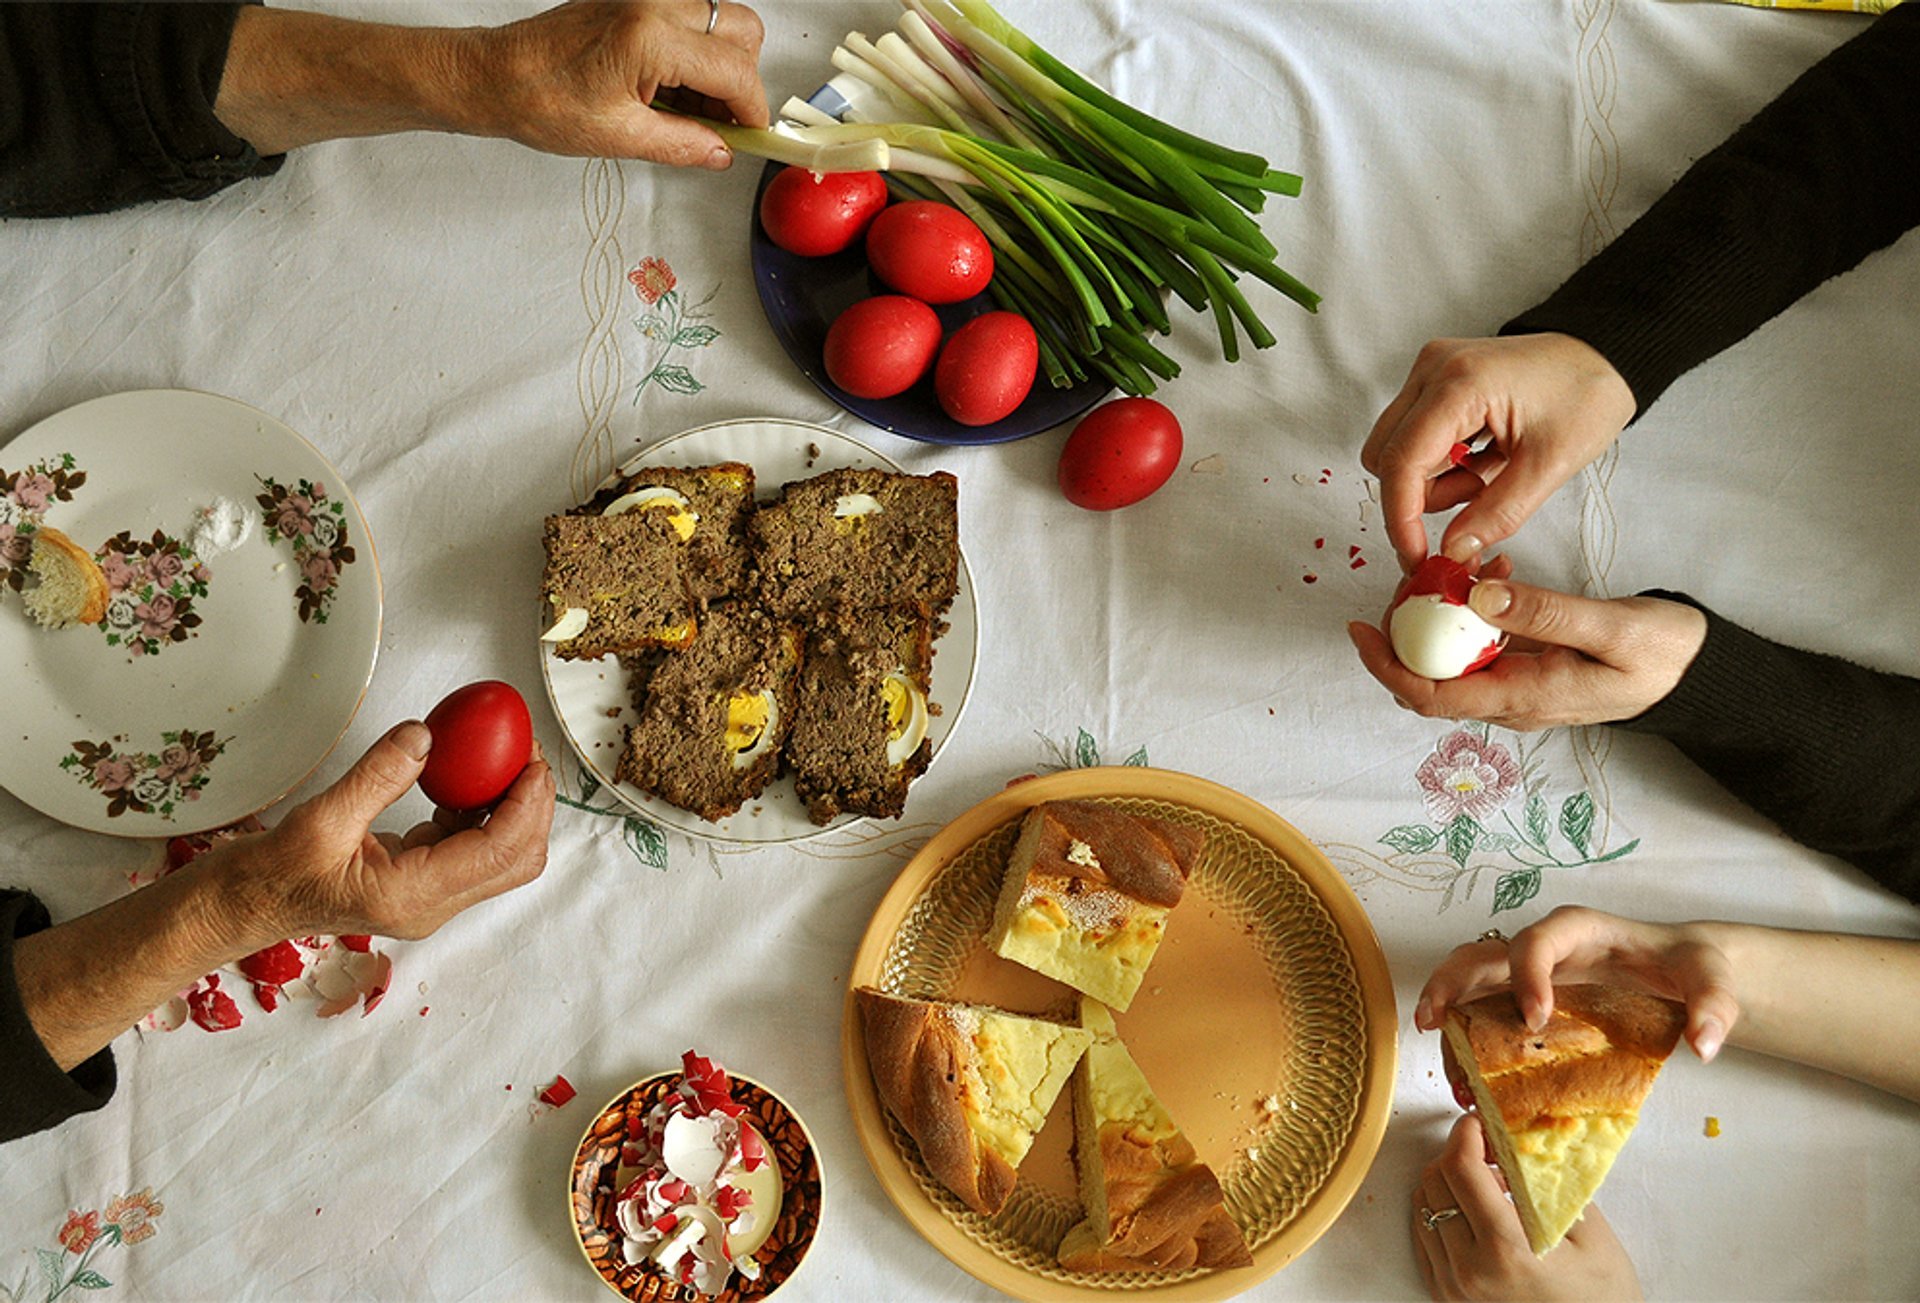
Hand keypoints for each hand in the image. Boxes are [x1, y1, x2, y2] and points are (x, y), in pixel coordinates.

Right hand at [214, 721, 554, 940]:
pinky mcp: (425, 882)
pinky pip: (473, 846)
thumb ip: (379, 775)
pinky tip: (460, 779)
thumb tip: (426, 736)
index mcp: (413, 896)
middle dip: (533, 805)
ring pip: (501, 854)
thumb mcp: (322, 818)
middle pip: (517, 859)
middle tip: (525, 753)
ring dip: (511, 806)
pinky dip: (481, 810)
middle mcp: (432, 904)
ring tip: (501, 757)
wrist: (251, 903)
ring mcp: (431, 897)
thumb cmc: (276, 874)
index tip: (532, 760)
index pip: (499, 851)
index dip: (528, 804)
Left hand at [470, 0, 769, 167]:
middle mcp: (654, 5)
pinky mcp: (636, 1)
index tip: (752, 136)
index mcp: (651, 38)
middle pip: (742, 30)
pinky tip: (669, 92)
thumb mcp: (621, 137)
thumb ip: (684, 144)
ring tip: (689, 109)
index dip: (752, 111)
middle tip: (723, 121)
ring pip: (720, 21)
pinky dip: (694, 56)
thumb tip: (721, 152)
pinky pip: (690, 21)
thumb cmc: (540, 99)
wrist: (497, 75)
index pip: (736, 71)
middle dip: (742, 79)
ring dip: (719, 67)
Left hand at [1347, 575, 1707, 729]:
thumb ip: (1546, 613)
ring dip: (1440, 612)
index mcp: (1525, 698)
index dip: (1387, 666)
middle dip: (1406, 629)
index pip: (1433, 695)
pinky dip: (1476, 607)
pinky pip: (1483, 642)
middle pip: (1430, 675)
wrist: (1699, 672)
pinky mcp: (1528, 665)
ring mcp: (1518, 684)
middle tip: (1412, 576)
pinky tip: (1494, 571)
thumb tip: (1477, 596)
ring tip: (1455, 566)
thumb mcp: (1612, 628)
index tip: (1359, 630)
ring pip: (1453, 656)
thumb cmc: (1664, 655)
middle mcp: (1512, 699)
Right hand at [1363, 334, 1636, 567]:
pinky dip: (1441, 462)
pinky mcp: (1433, 381)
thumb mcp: (1550, 465)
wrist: (1604, 355)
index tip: (1416, 557)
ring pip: (1395, 450)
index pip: (1401, 461)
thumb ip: (1497, 514)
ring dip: (1434, 480)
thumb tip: (1453, 552)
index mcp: (1460, 384)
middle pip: (1386, 457)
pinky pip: (1412, 436)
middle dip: (1421, 495)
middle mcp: (1432, 370)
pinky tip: (1481, 456)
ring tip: (1488, 471)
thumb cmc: (1587, 396)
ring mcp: (1429, 372)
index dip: (1401, 518)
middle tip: (1476, 499)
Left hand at [1413, 1113, 1642, 1300]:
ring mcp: (1452, 1287)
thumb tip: (1515, 1140)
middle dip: (1457, 1153)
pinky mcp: (1444, 1296)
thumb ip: (1548, 1183)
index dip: (1466, 1134)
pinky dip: (1440, 1211)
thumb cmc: (1604, 1297)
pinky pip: (1422, 1236)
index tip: (1480, 1121)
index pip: (1461, 1169)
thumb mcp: (1589, 1234)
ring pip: (1422, 1205)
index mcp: (1505, 1250)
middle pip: (1435, 1181)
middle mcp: (1468, 1270)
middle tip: (1486, 1147)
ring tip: (1484, 1181)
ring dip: (1447, 1182)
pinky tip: (1471, 1211)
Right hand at [1416, 906, 1738, 1062]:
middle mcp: (1544, 947)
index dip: (1528, 974)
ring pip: (1469, 977)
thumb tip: (1704, 1045)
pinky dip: (1462, 1037)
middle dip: (1453, 983)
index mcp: (1581, 931)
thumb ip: (1714, 1005)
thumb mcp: (1711, 978)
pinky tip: (1462, 1074)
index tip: (1536, 1020)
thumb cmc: (1689, 965)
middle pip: (1483, 953)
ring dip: (1444, 1008)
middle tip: (1435, 1022)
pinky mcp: (1524, 998)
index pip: (1539, 941)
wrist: (1680, 967)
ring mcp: (1529, 972)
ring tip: (1436, 1052)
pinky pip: (1481, 1009)